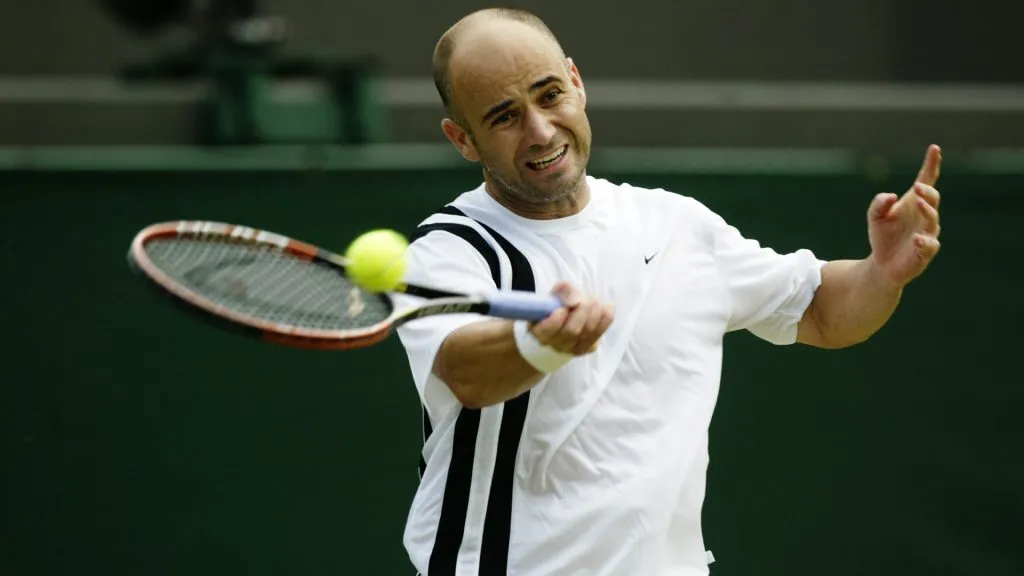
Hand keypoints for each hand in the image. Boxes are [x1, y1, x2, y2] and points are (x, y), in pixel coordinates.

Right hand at [531, 281, 614, 354]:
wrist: (564, 323)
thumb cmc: (556, 307)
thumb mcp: (555, 294)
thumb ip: (563, 291)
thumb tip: (575, 300)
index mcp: (540, 331)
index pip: (547, 330)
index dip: (556, 318)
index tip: (563, 307)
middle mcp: (555, 343)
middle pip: (572, 330)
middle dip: (582, 310)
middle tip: (586, 298)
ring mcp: (572, 349)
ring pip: (587, 332)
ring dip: (596, 312)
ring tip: (595, 300)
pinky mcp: (587, 349)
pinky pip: (599, 335)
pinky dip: (605, 319)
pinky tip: (606, 308)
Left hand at [867, 144, 942, 287]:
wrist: (880, 265)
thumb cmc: (882, 237)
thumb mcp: (874, 217)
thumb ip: (878, 203)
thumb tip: (891, 196)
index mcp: (915, 203)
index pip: (927, 181)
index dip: (931, 165)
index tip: (934, 149)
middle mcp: (925, 216)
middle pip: (932, 199)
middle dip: (927, 192)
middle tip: (917, 187)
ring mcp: (928, 234)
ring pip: (933, 220)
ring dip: (927, 210)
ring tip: (918, 202)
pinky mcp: (924, 252)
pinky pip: (929, 245)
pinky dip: (924, 241)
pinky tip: (916, 239)